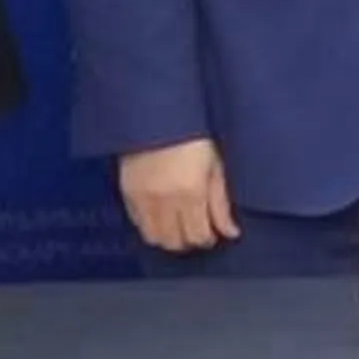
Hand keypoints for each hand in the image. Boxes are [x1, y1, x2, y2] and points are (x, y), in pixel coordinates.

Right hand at [119, 139, 237, 253]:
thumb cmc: (193, 137)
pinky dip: (149, 225)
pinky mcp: (127, 193)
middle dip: (188, 241)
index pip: (198, 236)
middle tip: (196, 231)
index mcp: (191, 193)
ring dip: (168, 237)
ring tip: (178, 226)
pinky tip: (161, 215)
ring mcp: (143, 199)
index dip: (207, 239)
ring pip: (153, 238)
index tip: (212, 234)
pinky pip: (137, 223)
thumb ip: (221, 204)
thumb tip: (231, 232)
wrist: (159, 117)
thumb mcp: (215, 166)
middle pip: (175, 242)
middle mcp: (165, 201)